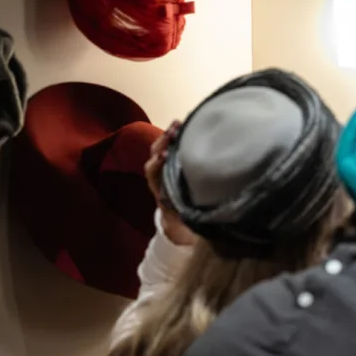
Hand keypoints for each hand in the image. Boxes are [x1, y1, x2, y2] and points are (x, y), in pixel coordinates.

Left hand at [145, 122, 195, 245]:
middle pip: (154, 158)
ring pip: (162, 152)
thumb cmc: (187, 229)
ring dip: (169, 138)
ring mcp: (166, 174)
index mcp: (162, 196)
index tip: (166, 156)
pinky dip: (178, 140)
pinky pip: (173, 152)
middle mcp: (160, 182)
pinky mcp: (175, 169)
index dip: (158, 164)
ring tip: (180, 124)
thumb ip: (192, 227)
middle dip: (162, 143)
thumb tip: (202, 229)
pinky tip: (188, 130)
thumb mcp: (189, 231)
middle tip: (174, 131)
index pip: (153, 175)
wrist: (179, 230)